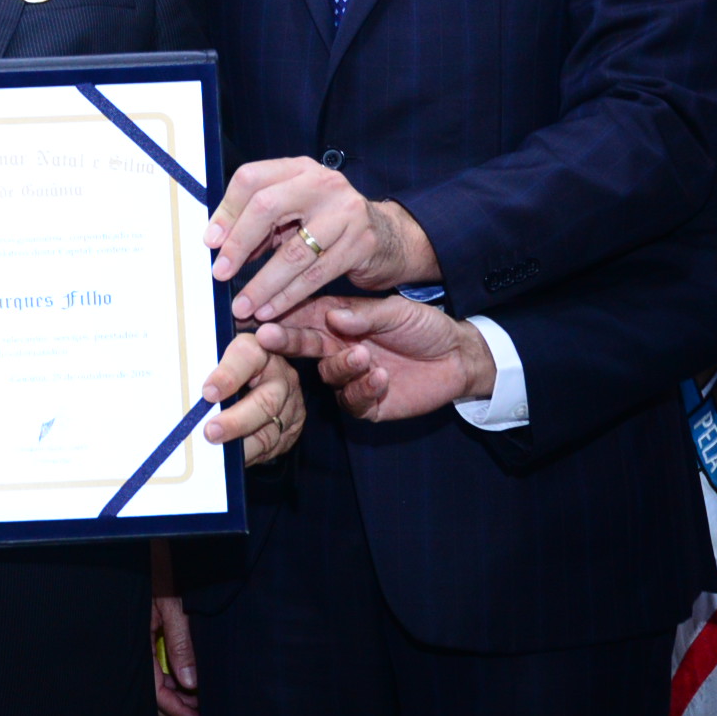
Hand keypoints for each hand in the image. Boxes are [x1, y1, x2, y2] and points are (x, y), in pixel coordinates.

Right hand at [152, 543, 197, 715]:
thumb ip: (180, 643)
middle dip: (180, 706)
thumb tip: (191, 683)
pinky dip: (174, 674)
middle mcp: (135, 644)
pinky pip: (157, 662)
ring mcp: (140, 638)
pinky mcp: (145, 629)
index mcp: (136, 642)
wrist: (146, 540)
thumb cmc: (156, 565)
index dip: (177, 710)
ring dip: (179, 692)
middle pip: (155, 689)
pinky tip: (191, 679)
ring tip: (204, 702)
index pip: (155, 691)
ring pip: (157, 677)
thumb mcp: (173, 604)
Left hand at [199, 333, 303, 464]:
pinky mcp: (291, 428)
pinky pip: (272, 447)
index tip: (208, 392)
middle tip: (210, 432)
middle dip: (236, 421)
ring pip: (269, 429)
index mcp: (260, 349)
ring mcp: (290, 404)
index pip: (247, 356)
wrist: (266, 375)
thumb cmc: (232, 364)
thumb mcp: (221, 351)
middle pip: (265, 401)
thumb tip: (172, 368)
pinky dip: (249, 454)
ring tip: (217, 451)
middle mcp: (280, 376)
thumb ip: (205, 357)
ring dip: (242, 444)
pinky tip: (230, 458)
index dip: (228, 375)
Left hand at [206, 157, 438, 322]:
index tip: (210, 241)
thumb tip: (220, 244)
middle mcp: (323, 183)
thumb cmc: (330, 225)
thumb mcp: (296, 212)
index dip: (226, 210)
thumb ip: (262, 223)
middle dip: (238, 244)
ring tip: (242, 305)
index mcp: (300, 169)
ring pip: (292, 252)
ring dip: (261, 284)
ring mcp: (346, 212)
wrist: (389, 236)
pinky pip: (315, 276)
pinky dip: (287, 297)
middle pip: (267, 206)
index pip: (252, 178)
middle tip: (220, 273)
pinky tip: (270, 310)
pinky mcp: (361, 244)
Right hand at [259, 295, 495, 420]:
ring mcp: (350, 377)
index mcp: (340, 320)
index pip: (304, 315)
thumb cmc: (425, 327)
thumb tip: (331, 314)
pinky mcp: (366, 403)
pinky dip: (364, 388)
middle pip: (303, 345)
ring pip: (328, 375)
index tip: (258, 312)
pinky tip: (381, 377)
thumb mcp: (397, 311)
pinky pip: (353, 400)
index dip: (281, 314)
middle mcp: (339, 348)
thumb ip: (365, 315)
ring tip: (363, 356)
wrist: (458, 358)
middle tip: (269, 337)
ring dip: (342, 366)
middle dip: (285, 341)